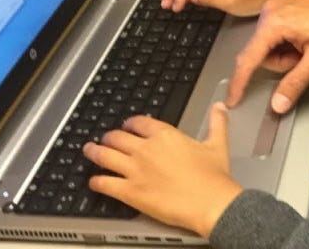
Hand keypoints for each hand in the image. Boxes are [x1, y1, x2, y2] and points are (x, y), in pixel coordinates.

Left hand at [83, 103, 241, 238]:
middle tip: (105, 139)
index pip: (139, 122)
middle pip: (118, 137)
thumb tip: (220, 107)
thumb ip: (217, 123)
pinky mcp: (129, 192)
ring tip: (88, 151)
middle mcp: (146, 149)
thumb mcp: (217, 144)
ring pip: (105, 156)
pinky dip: (96, 182)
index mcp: (165, 135)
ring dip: (94, 153)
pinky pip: (104, 184)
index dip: (130, 123)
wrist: (209, 202)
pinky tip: (94, 181)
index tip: (128, 125)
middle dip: (109, 137)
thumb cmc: (213, 176)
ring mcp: (135, 170)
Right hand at [227, 0, 308, 112]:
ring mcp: (273, 8)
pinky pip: (273, 34)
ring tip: (306, 45)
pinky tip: (303, 38)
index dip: (239, 83)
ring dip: (285, 52)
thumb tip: (278, 102)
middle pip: (260, 54)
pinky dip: (286, 42)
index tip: (232, 99)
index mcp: (274, 24)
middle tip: (304, 57)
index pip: (248, 59)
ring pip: (267, 45)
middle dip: (282, 62)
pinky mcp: (279, 8)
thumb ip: (295, 82)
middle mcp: (268, 13)